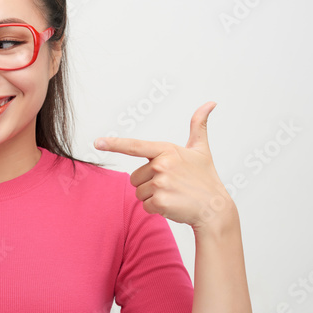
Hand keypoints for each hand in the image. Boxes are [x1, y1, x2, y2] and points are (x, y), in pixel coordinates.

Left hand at [94, 101, 233, 229]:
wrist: (215, 209)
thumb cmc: (206, 179)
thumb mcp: (201, 150)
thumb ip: (199, 125)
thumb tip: (210, 103)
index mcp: (167, 150)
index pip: (135, 146)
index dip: (114, 144)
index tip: (97, 142)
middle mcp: (162, 164)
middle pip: (134, 177)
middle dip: (148, 184)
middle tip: (171, 185)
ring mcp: (160, 183)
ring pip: (139, 192)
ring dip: (152, 197)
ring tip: (173, 195)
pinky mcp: (160, 201)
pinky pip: (145, 206)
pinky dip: (156, 209)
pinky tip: (173, 205)